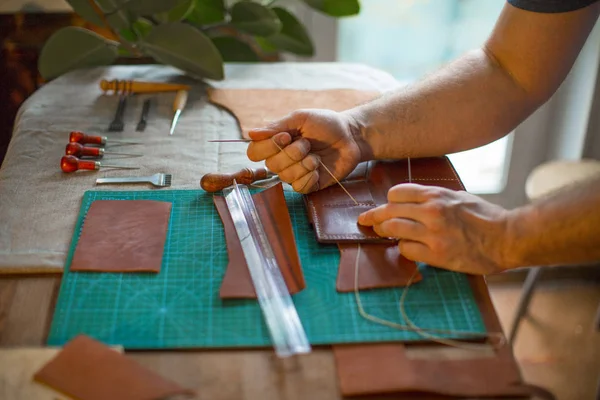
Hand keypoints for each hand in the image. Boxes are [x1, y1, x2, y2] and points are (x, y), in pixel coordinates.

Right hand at [246, 109, 365, 193]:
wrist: (351, 136)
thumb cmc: (325, 124)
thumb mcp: (301, 118)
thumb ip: (277, 126)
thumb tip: (250, 133)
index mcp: (275, 143)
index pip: (254, 152)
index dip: (267, 147)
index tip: (285, 136)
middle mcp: (281, 160)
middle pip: (271, 165)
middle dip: (292, 153)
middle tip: (307, 144)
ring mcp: (295, 174)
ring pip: (286, 177)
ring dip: (304, 164)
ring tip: (316, 155)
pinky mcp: (309, 185)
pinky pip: (299, 188)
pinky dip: (310, 177)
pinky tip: (319, 168)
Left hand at [357, 183, 511, 274]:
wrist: (506, 238)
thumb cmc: (484, 216)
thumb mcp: (458, 196)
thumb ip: (433, 198)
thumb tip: (410, 201)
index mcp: (436, 195)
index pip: (396, 193)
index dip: (388, 201)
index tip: (386, 207)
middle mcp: (431, 212)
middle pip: (388, 211)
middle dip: (374, 217)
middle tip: (366, 221)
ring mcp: (432, 234)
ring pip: (392, 230)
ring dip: (385, 233)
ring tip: (383, 235)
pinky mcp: (436, 254)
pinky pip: (406, 250)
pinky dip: (403, 249)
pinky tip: (409, 248)